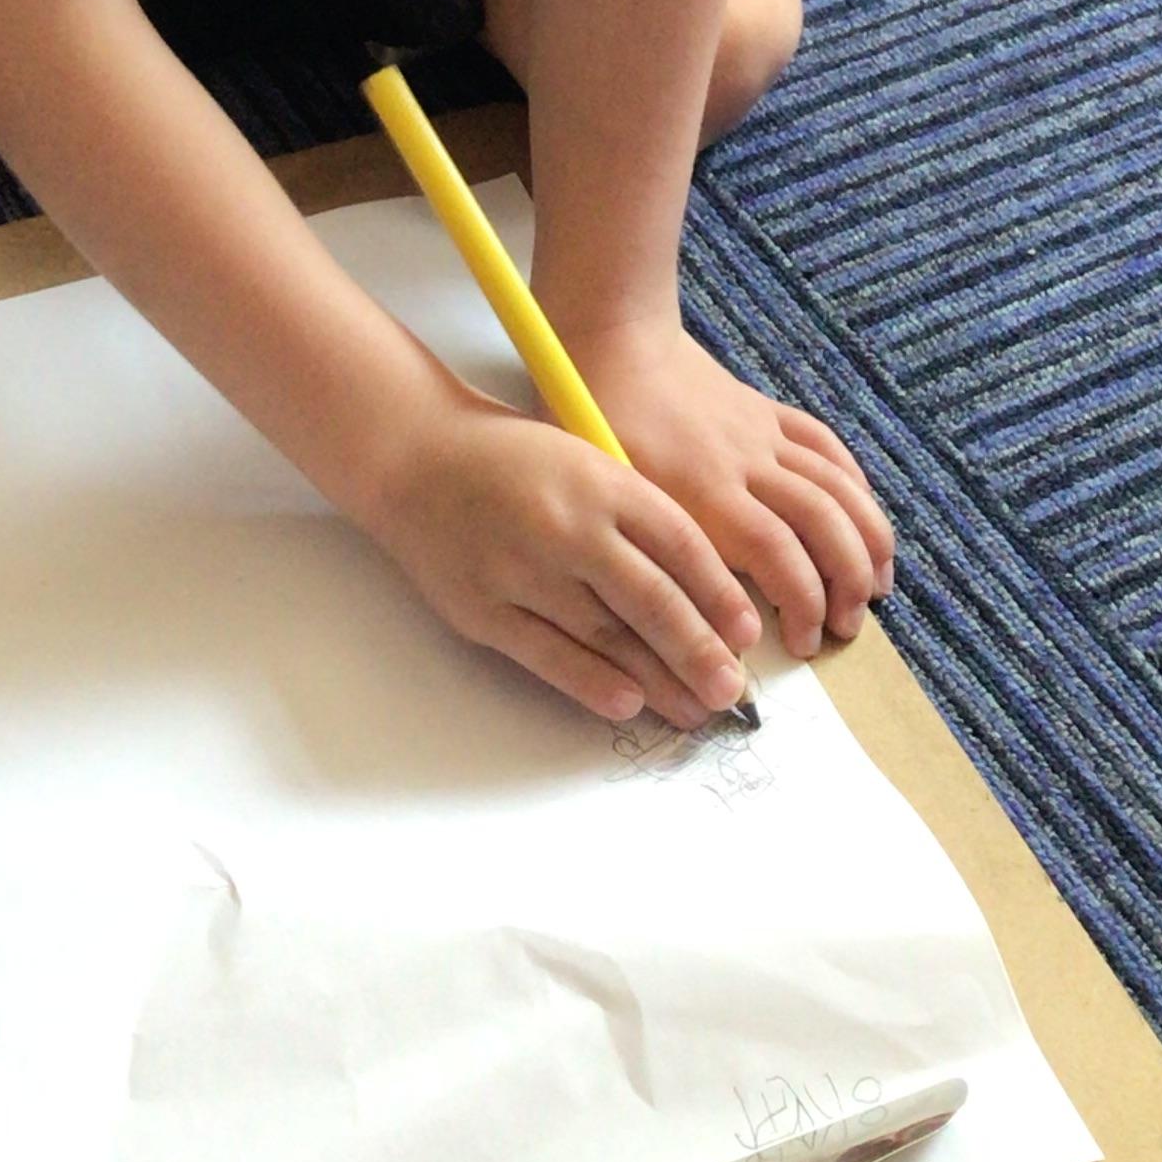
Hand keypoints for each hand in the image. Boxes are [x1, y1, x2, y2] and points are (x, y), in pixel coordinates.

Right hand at [356, 394, 765, 726]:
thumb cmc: (510, 458)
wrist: (413, 454)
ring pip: (607, 636)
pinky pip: (548, 654)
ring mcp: (523, 569)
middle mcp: (567, 525)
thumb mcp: (583, 459)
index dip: (720, 595)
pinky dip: (591, 681)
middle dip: (700, 651)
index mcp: (601, 480)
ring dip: (657, 678)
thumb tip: (696, 588)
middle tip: (732, 691)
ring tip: (692, 708)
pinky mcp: (483, 607)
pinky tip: (627, 701)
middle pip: (652, 599)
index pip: (680, 545)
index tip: (747, 634)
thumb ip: (633, 514)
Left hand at [565, 322, 893, 659]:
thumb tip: (687, 619)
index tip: (801, 644)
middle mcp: (746, 464)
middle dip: (846, 582)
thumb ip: (652, 553)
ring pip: (838, 487)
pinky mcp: (770, 413)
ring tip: (875, 588)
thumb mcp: (611, 498)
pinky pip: (828, 447)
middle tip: (845, 627)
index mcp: (703, 493)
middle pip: (823, 523)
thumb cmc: (596, 423)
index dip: (802, 603)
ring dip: (867, 540)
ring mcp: (764, 435)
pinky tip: (865, 520)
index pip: (777, 555)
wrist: (615, 342)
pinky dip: (857, 486)